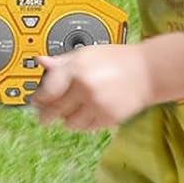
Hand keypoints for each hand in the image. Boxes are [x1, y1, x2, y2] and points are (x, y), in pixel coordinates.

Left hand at [29, 44, 153, 130]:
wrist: (147, 72)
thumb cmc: (116, 60)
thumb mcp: (86, 54)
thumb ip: (61, 61)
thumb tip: (40, 62)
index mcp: (76, 70)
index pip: (46, 92)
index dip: (38, 99)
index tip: (36, 100)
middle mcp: (84, 89)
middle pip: (53, 111)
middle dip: (46, 114)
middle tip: (44, 114)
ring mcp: (96, 105)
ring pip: (68, 123)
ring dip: (66, 119)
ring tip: (72, 109)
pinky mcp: (107, 118)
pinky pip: (85, 128)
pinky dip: (82, 123)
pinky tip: (87, 112)